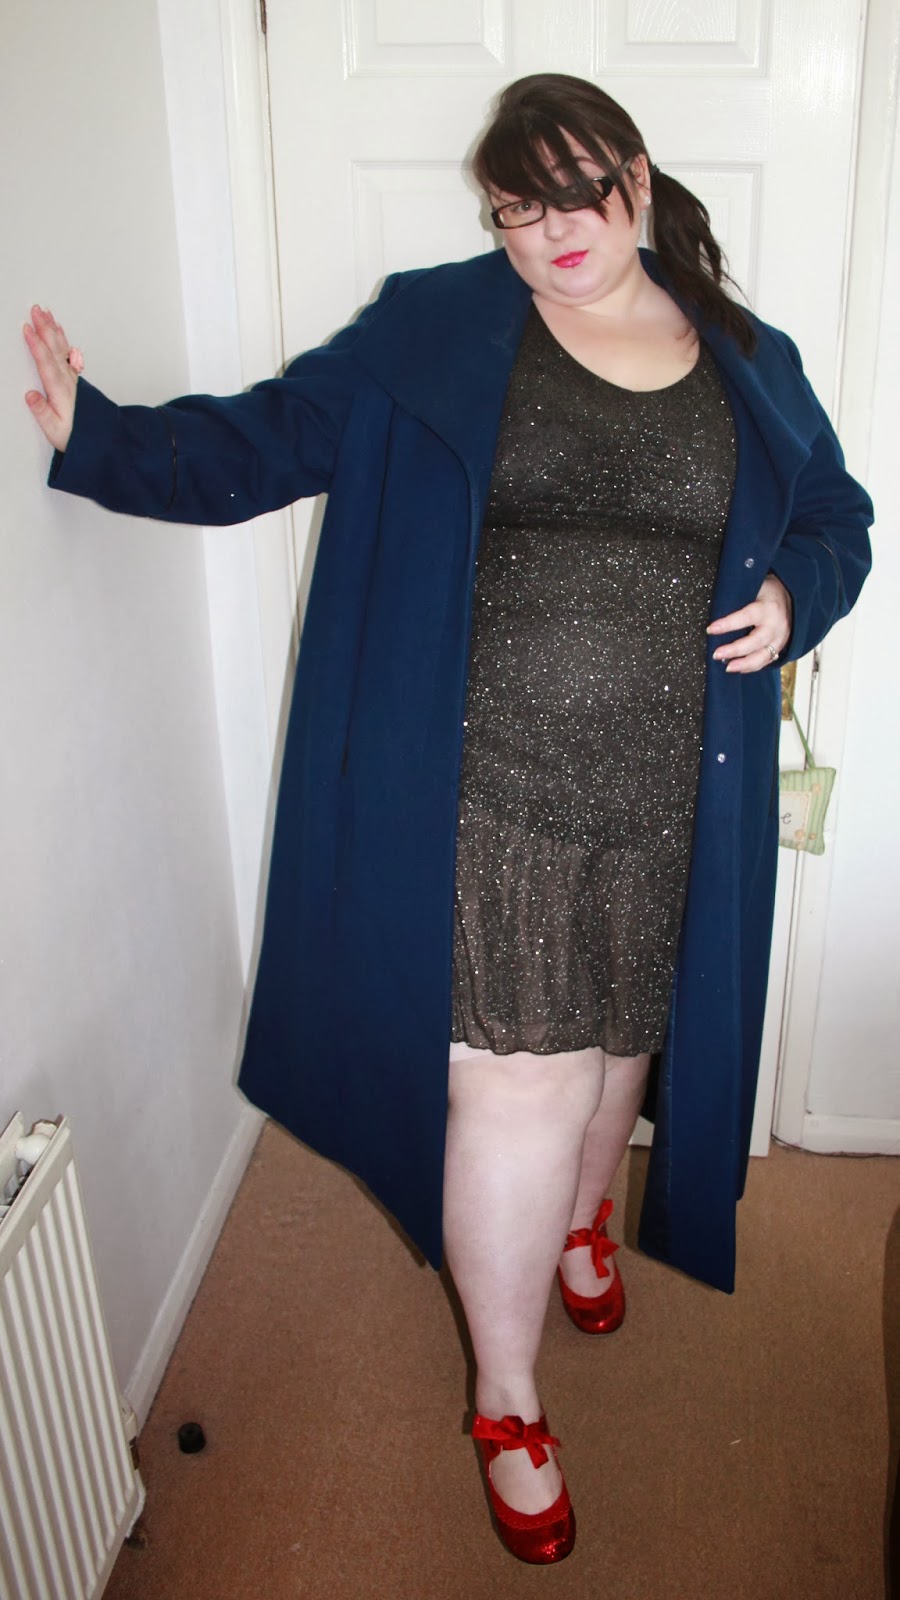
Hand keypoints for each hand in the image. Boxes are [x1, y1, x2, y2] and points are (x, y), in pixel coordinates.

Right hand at [23, 306, 81, 451]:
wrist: (99, 441)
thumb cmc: (74, 436)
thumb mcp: (55, 431)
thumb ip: (42, 412)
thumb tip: (30, 395)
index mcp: (60, 391)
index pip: (46, 364)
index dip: (36, 345)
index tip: (27, 329)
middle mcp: (67, 381)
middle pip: (54, 350)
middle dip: (44, 328)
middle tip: (36, 309)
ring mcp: (72, 378)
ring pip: (61, 348)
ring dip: (52, 329)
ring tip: (45, 313)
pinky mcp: (74, 379)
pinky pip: (66, 353)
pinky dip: (61, 339)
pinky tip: (58, 330)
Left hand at [707, 574, 792, 672]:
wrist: (793, 597)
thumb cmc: (768, 591)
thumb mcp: (756, 587)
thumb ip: (740, 598)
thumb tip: (714, 608)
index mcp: (767, 607)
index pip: (745, 617)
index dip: (727, 624)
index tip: (710, 629)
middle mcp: (776, 625)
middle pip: (755, 642)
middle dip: (734, 650)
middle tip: (716, 654)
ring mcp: (780, 638)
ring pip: (763, 656)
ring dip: (744, 664)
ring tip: (727, 668)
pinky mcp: (781, 647)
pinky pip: (767, 661)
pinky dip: (752, 667)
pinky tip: (738, 668)